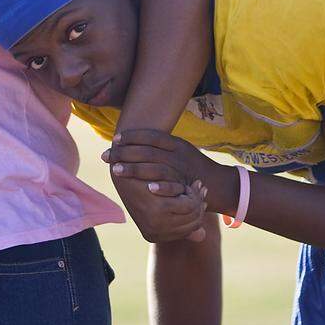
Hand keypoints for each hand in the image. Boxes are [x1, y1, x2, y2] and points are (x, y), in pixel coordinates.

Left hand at [103, 129, 219, 191]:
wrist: (218, 184)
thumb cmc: (192, 167)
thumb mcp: (178, 151)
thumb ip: (160, 148)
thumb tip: (134, 143)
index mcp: (175, 143)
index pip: (150, 135)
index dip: (132, 136)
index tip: (115, 139)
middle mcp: (179, 153)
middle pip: (147, 150)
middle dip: (124, 153)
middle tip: (105, 156)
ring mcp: (183, 170)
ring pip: (156, 166)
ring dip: (134, 168)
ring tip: (116, 170)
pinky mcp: (188, 185)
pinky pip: (173, 184)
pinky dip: (161, 186)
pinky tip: (146, 188)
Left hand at [110, 174, 207, 242]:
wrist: (121, 168)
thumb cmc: (141, 186)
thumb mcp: (162, 205)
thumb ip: (181, 222)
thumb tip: (202, 236)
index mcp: (153, 235)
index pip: (190, 229)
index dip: (199, 210)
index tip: (203, 196)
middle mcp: (153, 232)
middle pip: (195, 221)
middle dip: (199, 202)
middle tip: (199, 187)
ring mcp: (153, 222)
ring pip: (192, 211)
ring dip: (192, 195)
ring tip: (190, 185)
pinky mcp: (156, 208)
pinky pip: (185, 202)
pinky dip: (184, 191)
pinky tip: (181, 182)